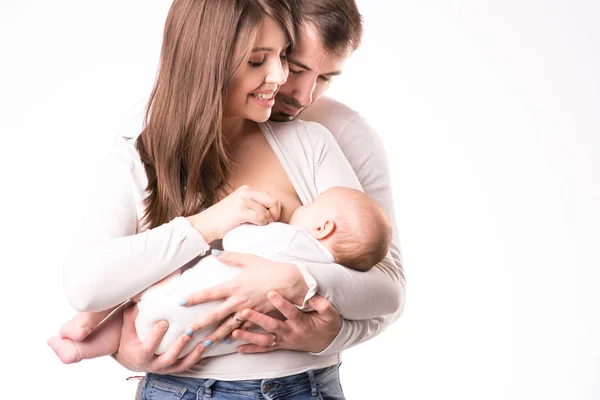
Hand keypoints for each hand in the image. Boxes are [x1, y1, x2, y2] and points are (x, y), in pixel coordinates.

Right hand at [113, 302, 209, 373]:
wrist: (132, 357)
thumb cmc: (130, 336)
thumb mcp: (128, 325)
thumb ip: (134, 312)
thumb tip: (142, 294)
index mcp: (139, 355)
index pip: (147, 348)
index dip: (155, 337)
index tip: (163, 322)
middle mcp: (153, 365)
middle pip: (168, 358)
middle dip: (179, 346)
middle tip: (188, 332)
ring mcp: (165, 368)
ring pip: (181, 364)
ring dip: (194, 353)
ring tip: (205, 340)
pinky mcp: (175, 368)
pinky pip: (189, 364)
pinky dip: (199, 356)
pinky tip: (207, 344)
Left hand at [180, 251, 308, 337]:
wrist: (291, 282)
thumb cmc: (270, 269)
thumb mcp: (250, 259)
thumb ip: (231, 257)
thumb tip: (214, 252)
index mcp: (235, 286)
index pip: (210, 293)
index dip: (195, 297)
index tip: (181, 302)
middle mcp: (239, 301)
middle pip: (215, 315)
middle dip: (199, 324)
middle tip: (185, 332)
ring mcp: (248, 312)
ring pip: (227, 328)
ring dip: (213, 337)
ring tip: (201, 345)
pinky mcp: (257, 318)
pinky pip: (242, 330)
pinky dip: (233, 337)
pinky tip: (225, 343)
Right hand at [186, 185, 280, 242]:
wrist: (203, 225)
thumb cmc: (222, 220)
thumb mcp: (239, 207)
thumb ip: (253, 205)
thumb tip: (272, 211)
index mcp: (246, 189)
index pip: (270, 197)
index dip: (274, 210)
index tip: (271, 220)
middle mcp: (245, 191)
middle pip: (273, 201)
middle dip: (275, 214)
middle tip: (270, 225)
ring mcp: (242, 200)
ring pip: (267, 211)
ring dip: (267, 222)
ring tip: (260, 228)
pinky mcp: (239, 210)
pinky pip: (260, 217)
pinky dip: (261, 224)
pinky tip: (255, 228)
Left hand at [233, 292, 341, 353]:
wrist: (328, 341)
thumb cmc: (327, 324)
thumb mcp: (330, 314)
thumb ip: (323, 305)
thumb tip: (314, 294)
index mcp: (302, 323)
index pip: (290, 312)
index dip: (281, 303)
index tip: (270, 293)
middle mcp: (291, 333)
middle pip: (272, 326)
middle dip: (258, 319)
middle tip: (244, 311)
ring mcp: (284, 341)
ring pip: (265, 340)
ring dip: (249, 337)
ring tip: (235, 332)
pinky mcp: (281, 346)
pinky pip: (265, 349)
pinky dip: (252, 349)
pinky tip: (239, 348)